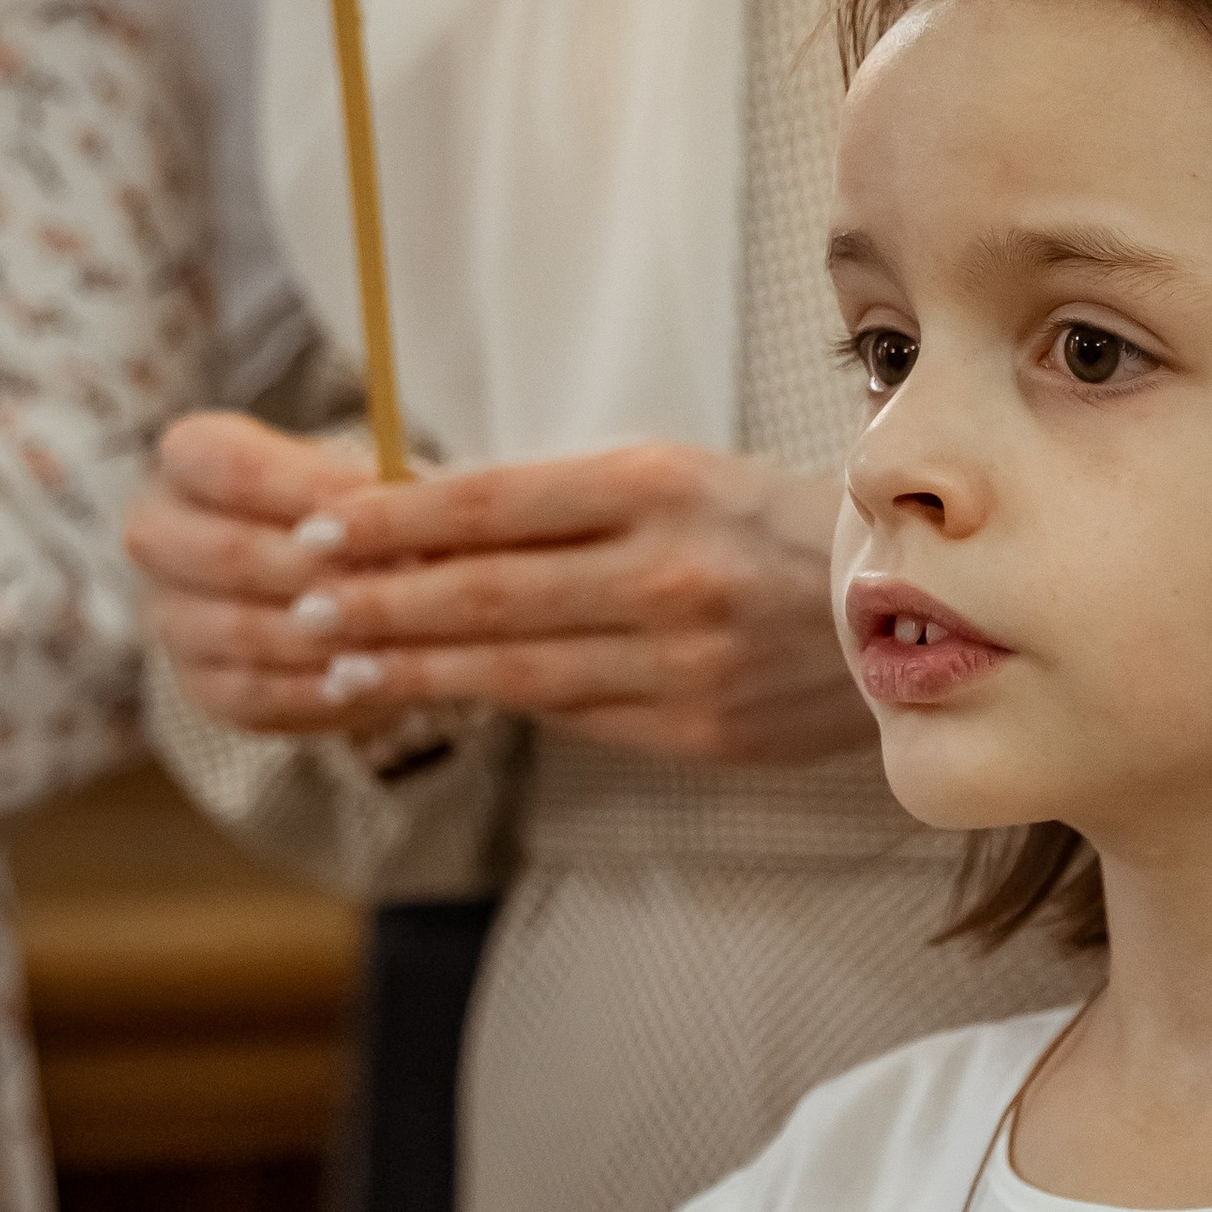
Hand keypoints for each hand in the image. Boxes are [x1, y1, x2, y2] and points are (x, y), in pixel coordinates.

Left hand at [127, 412, 876, 765]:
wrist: (909, 613)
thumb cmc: (768, 531)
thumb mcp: (678, 480)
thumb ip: (566, 505)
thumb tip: (429, 527)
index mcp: (656, 486)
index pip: (493, 503)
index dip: (394, 520)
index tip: (317, 530)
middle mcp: (666, 572)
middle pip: (490, 591)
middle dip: (382, 602)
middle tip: (302, 607)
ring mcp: (682, 660)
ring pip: (518, 668)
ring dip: (416, 669)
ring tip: (338, 666)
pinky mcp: (698, 731)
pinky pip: (574, 718)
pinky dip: (495, 709)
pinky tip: (434, 701)